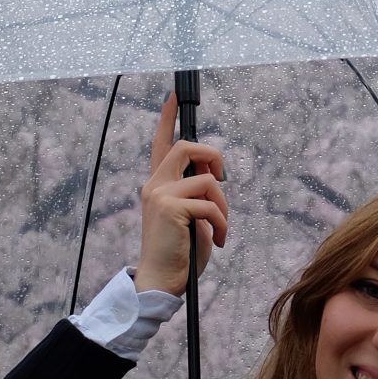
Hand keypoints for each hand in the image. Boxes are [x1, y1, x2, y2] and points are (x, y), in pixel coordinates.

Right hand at [133, 92, 226, 294]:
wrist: (159, 282)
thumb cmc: (177, 253)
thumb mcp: (189, 217)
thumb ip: (195, 192)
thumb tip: (212, 176)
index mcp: (157, 186)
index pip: (161, 144)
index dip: (168, 118)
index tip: (174, 96)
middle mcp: (155, 185)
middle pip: (186, 147)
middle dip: (212, 156)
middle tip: (222, 179)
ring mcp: (160, 195)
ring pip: (207, 180)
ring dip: (223, 205)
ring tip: (220, 228)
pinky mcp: (171, 209)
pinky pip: (210, 204)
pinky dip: (221, 223)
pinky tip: (218, 240)